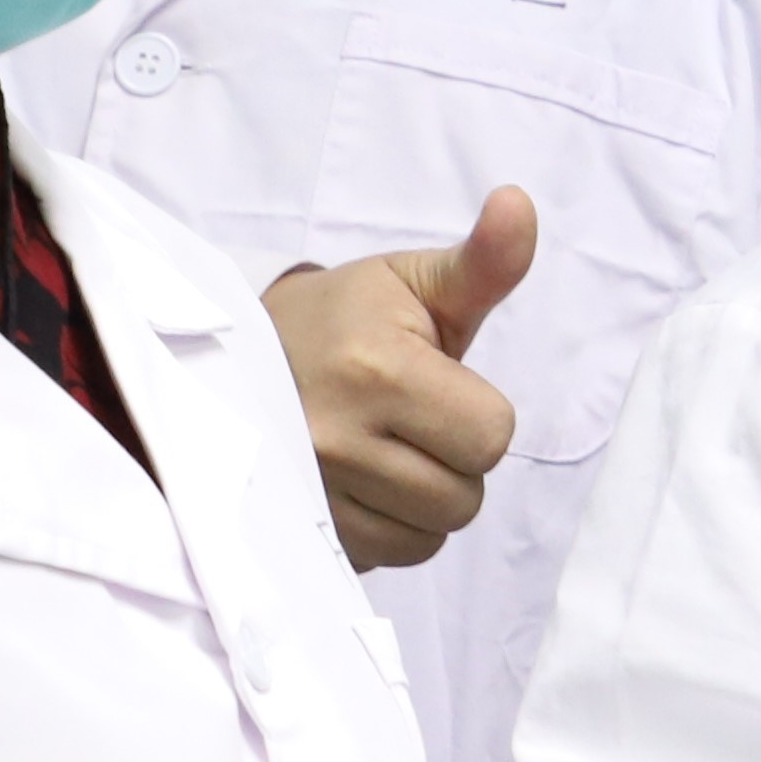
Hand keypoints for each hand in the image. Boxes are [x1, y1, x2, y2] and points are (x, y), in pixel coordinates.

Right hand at [266, 191, 535, 571]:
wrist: (241, 354)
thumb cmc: (347, 318)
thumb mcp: (415, 282)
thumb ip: (483, 261)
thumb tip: (520, 204)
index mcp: (377, 369)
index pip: (492, 437)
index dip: (480, 414)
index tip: (439, 385)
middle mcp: (335, 437)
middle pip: (463, 497)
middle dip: (454, 461)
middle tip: (412, 420)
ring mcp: (308, 491)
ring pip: (427, 537)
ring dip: (423, 502)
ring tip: (386, 449)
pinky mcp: (293, 528)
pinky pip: (382, 557)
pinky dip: (386, 529)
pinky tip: (361, 483)